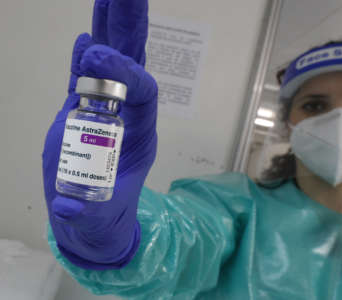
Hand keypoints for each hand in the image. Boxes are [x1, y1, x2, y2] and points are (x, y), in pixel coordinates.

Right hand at [42, 0, 157, 269]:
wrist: (92, 212)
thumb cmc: (100, 215)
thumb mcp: (97, 219)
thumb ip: (86, 213)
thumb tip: (71, 205)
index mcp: (139, 135)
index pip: (142, 93)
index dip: (123, 73)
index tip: (95, 57)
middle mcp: (127, 114)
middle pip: (133, 65)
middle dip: (128, 29)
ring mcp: (106, 109)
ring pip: (112, 64)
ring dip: (109, 30)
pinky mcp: (85, 110)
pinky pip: (88, 77)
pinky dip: (85, 56)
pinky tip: (83, 36)